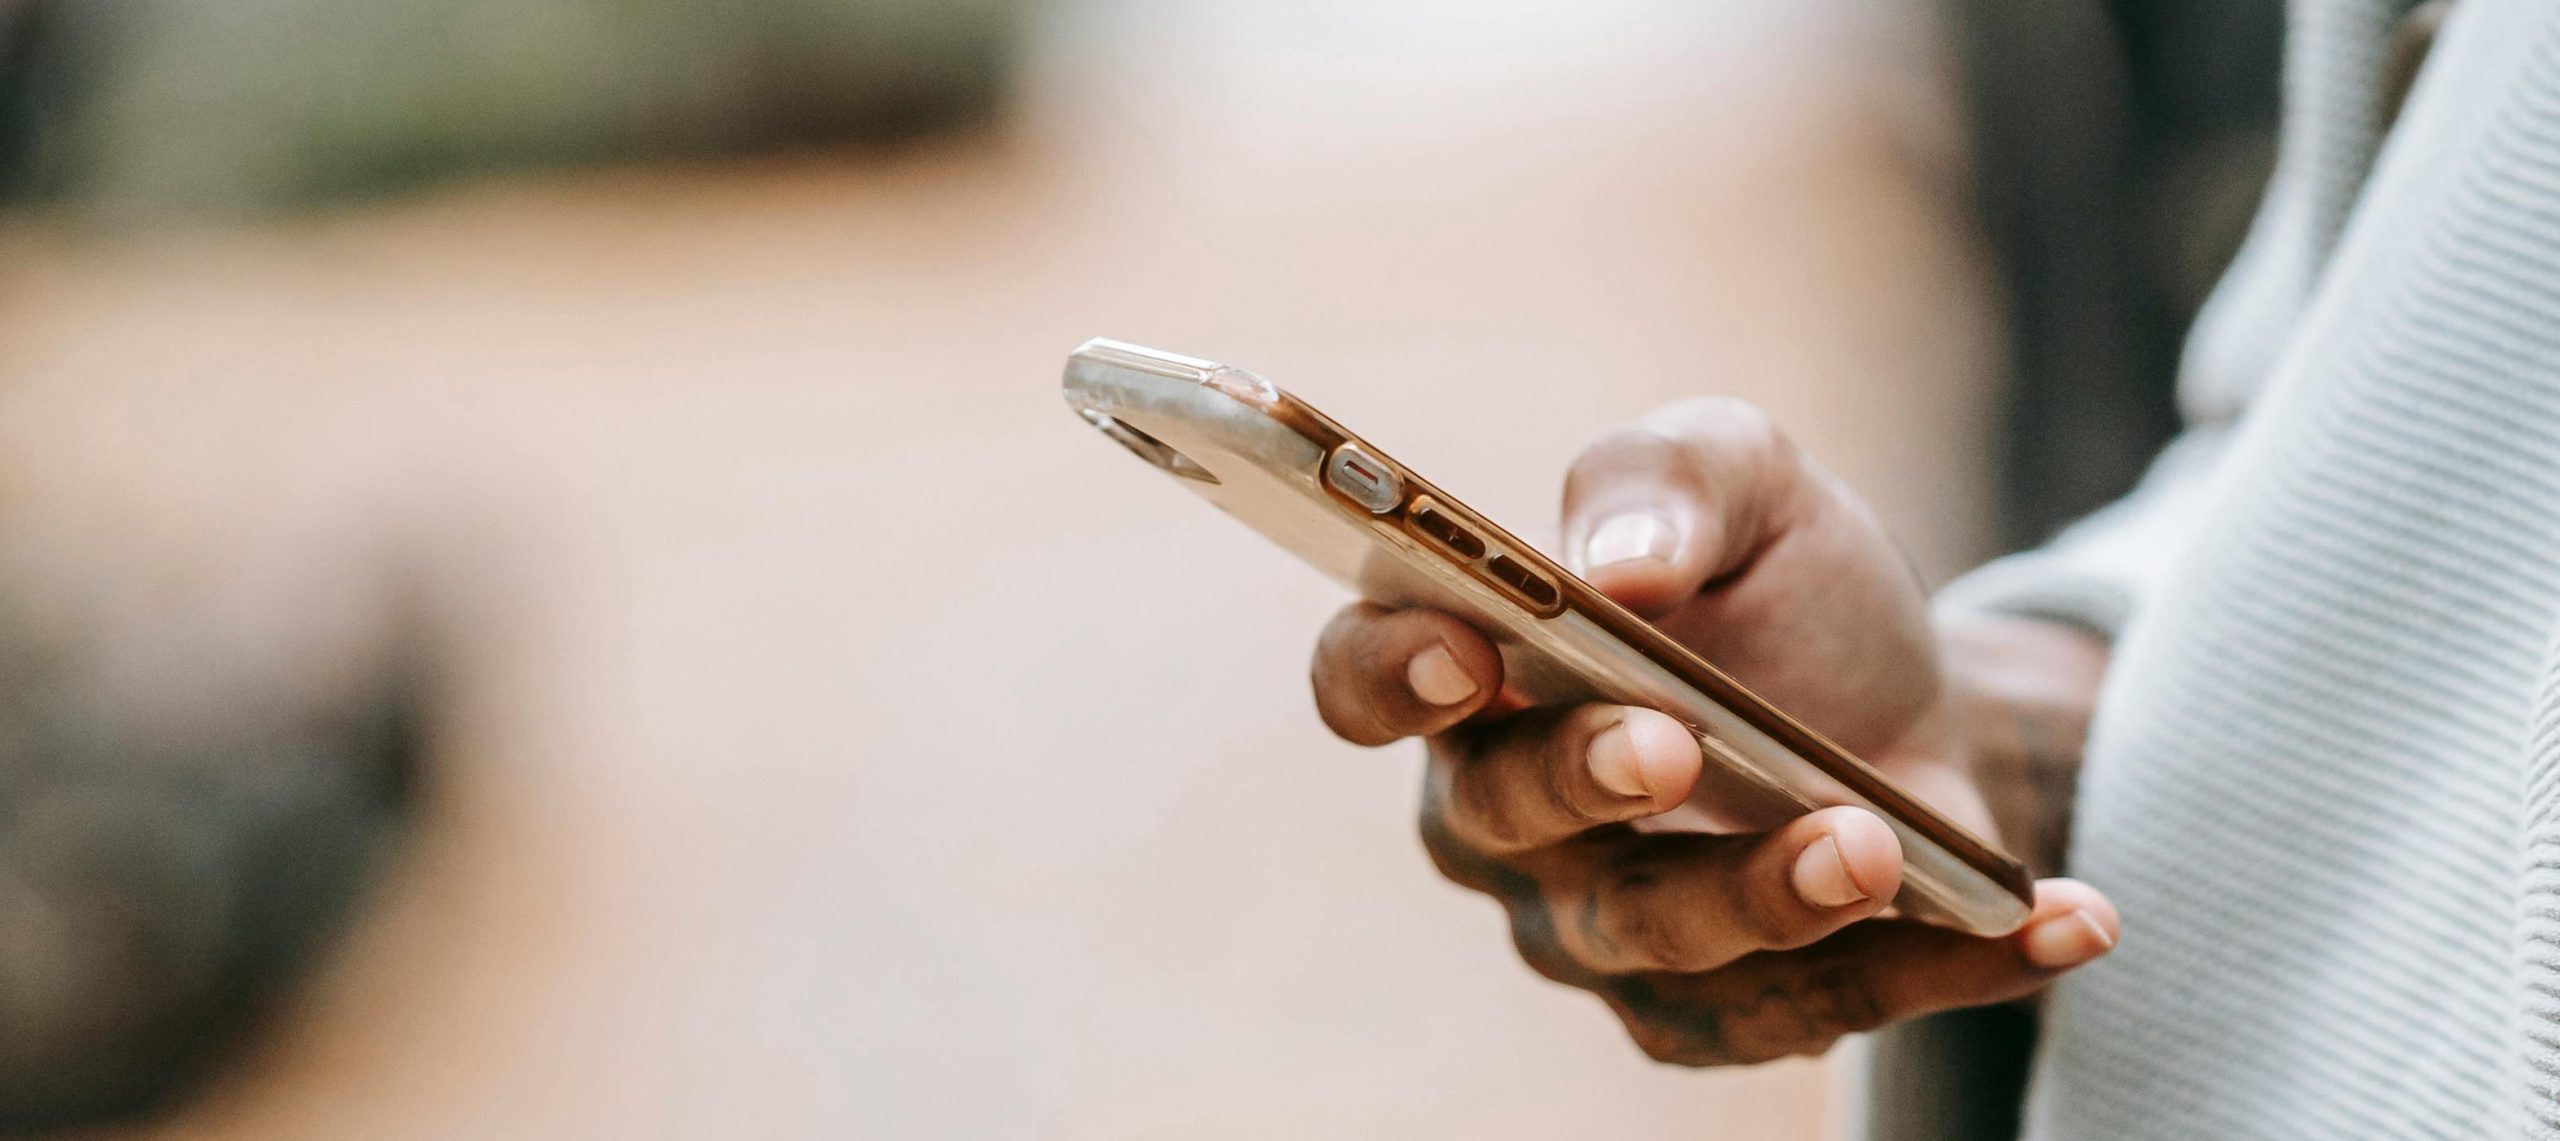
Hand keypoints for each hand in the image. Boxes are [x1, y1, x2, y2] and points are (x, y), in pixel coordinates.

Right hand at [1309, 398, 2117, 1064]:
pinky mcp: (1722, 1010)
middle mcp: (1504, 814)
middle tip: (1669, 740)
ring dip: (1758, 898)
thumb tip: (1621, 564)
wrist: (1910, 699)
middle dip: (1580, 782)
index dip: (1391, 674)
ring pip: (1649, 942)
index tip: (1465, 649)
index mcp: (1471, 666)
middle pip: (1498, 821)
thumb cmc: (1780, 585)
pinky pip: (1809, 1013)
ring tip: (1866, 841)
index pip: (1364, 680)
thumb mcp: (1746, 477)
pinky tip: (2057, 919)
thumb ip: (1668, 479)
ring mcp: (1603, 927)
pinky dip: (1940, 967)